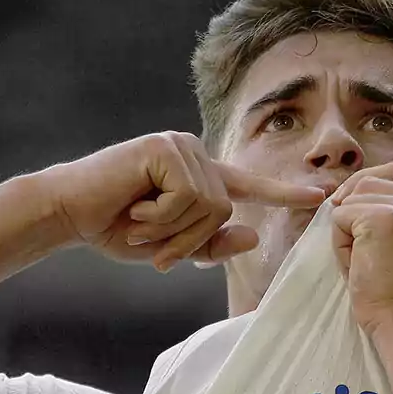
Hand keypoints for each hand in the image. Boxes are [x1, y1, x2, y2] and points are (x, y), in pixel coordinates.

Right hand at [44, 132, 325, 270]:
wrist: (69, 214)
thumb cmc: (116, 229)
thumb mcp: (170, 247)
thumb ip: (210, 244)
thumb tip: (253, 234)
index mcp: (201, 177)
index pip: (250, 187)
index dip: (286, 194)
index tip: (323, 198)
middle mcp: (196, 155)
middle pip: (225, 210)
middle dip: (187, 239)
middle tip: (149, 243)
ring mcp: (181, 147)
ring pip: (209, 206)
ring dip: (170, 229)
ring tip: (137, 224)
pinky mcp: (165, 147)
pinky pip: (187, 197)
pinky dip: (160, 215)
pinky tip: (133, 208)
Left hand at [328, 161, 392, 333]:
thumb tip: (350, 196)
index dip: (367, 188)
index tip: (356, 216)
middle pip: (369, 180)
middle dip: (353, 210)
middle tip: (360, 250)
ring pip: (353, 198)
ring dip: (346, 229)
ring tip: (361, 261)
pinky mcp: (382, 219)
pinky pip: (340, 216)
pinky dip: (339, 242)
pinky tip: (356, 266)